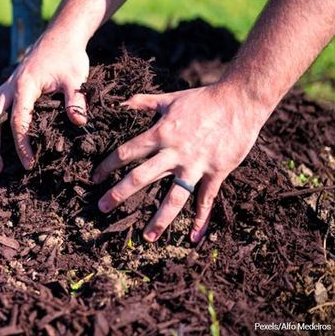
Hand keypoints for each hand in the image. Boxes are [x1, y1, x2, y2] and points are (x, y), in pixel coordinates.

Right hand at [0, 26, 89, 173]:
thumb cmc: (69, 57)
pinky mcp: (7, 86)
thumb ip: (76, 100)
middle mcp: (9, 86)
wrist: (60, 36)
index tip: (28, 163)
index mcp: (25, 86)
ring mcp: (6, 85)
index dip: (21, 144)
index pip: (17, 121)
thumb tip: (78, 122)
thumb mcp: (76, 78)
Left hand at [92, 83, 269, 242]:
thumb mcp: (169, 99)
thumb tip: (122, 103)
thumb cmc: (203, 99)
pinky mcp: (216, 172)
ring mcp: (196, 165)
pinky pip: (206, 199)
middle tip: (102, 208)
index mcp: (160, 134)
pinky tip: (194, 237)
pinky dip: (201, 219)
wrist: (239, 101)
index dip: (107, 166)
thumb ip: (143, 102)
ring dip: (160, 219)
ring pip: (174, 197)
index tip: (94, 178)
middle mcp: (174, 153)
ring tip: (148, 237)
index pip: (126, 153)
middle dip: (119, 194)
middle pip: (141, 177)